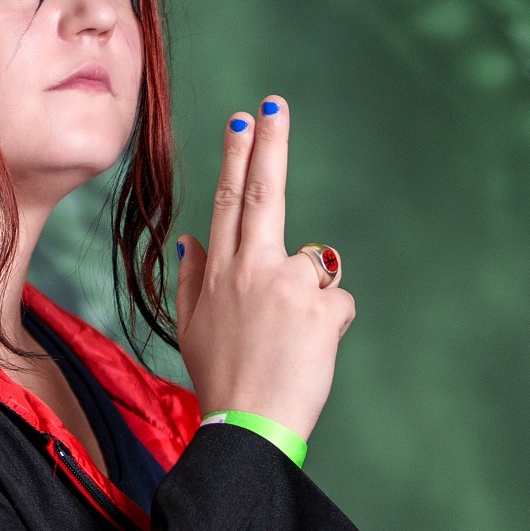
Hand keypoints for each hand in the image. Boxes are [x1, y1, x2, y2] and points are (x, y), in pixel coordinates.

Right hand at [174, 97, 356, 442]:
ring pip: (314, 270)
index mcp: (220, 273)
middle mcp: (251, 269)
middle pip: (262, 193)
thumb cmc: (222, 382)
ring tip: (289, 345)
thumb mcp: (190, 330)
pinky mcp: (322, 308)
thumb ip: (192, 280)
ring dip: (308, 302)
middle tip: (272, 104)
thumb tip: (191, 240)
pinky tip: (309, 354)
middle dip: (268, 143)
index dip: (235, 158)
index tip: (241, 120)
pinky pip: (339, 305)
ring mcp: (288, 285)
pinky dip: (331, 328)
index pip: (227, 202)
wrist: (247, 426)